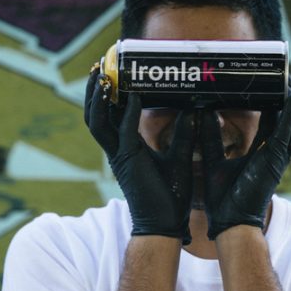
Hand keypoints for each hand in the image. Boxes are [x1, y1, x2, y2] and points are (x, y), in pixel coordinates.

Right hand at [85, 68, 195, 241]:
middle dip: (94, 90)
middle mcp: (116, 150)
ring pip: (98, 122)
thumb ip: (184, 133)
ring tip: (103, 75)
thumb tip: (195, 110)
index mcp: (125, 148)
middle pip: (96, 114)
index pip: (111, 115)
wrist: (165, 224)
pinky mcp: (127, 162)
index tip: (111, 71)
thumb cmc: (171, 196)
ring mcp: (118, 156)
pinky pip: (123, 132)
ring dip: (99, 98)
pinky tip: (133, 96)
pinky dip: (127, 113)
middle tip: (99, 65)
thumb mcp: (179, 157)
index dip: (107, 94)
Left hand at [200, 76, 290, 240]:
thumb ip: (208, 136)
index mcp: (262, 150)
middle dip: (285, 91)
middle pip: (287, 113)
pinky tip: (288, 95)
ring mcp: (279, 155)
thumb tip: (199, 111)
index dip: (271, 96)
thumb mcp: (211, 158)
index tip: (263, 77)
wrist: (229, 223)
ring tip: (285, 78)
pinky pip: (290, 131)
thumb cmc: (222, 198)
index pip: (271, 115)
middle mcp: (274, 150)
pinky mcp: (277, 160)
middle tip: (278, 70)